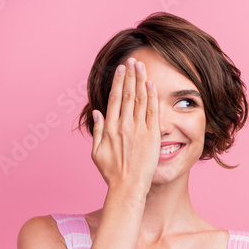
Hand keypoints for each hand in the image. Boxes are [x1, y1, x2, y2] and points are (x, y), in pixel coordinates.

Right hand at [91, 58, 159, 193]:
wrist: (128, 187)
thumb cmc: (112, 173)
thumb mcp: (96, 153)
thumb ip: (96, 131)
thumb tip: (97, 113)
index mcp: (110, 128)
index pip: (115, 98)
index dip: (118, 82)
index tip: (121, 69)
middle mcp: (124, 125)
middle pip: (128, 94)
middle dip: (130, 75)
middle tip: (132, 60)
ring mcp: (139, 129)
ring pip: (140, 99)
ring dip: (141, 80)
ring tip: (142, 66)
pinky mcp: (152, 135)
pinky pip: (152, 112)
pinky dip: (152, 97)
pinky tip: (151, 85)